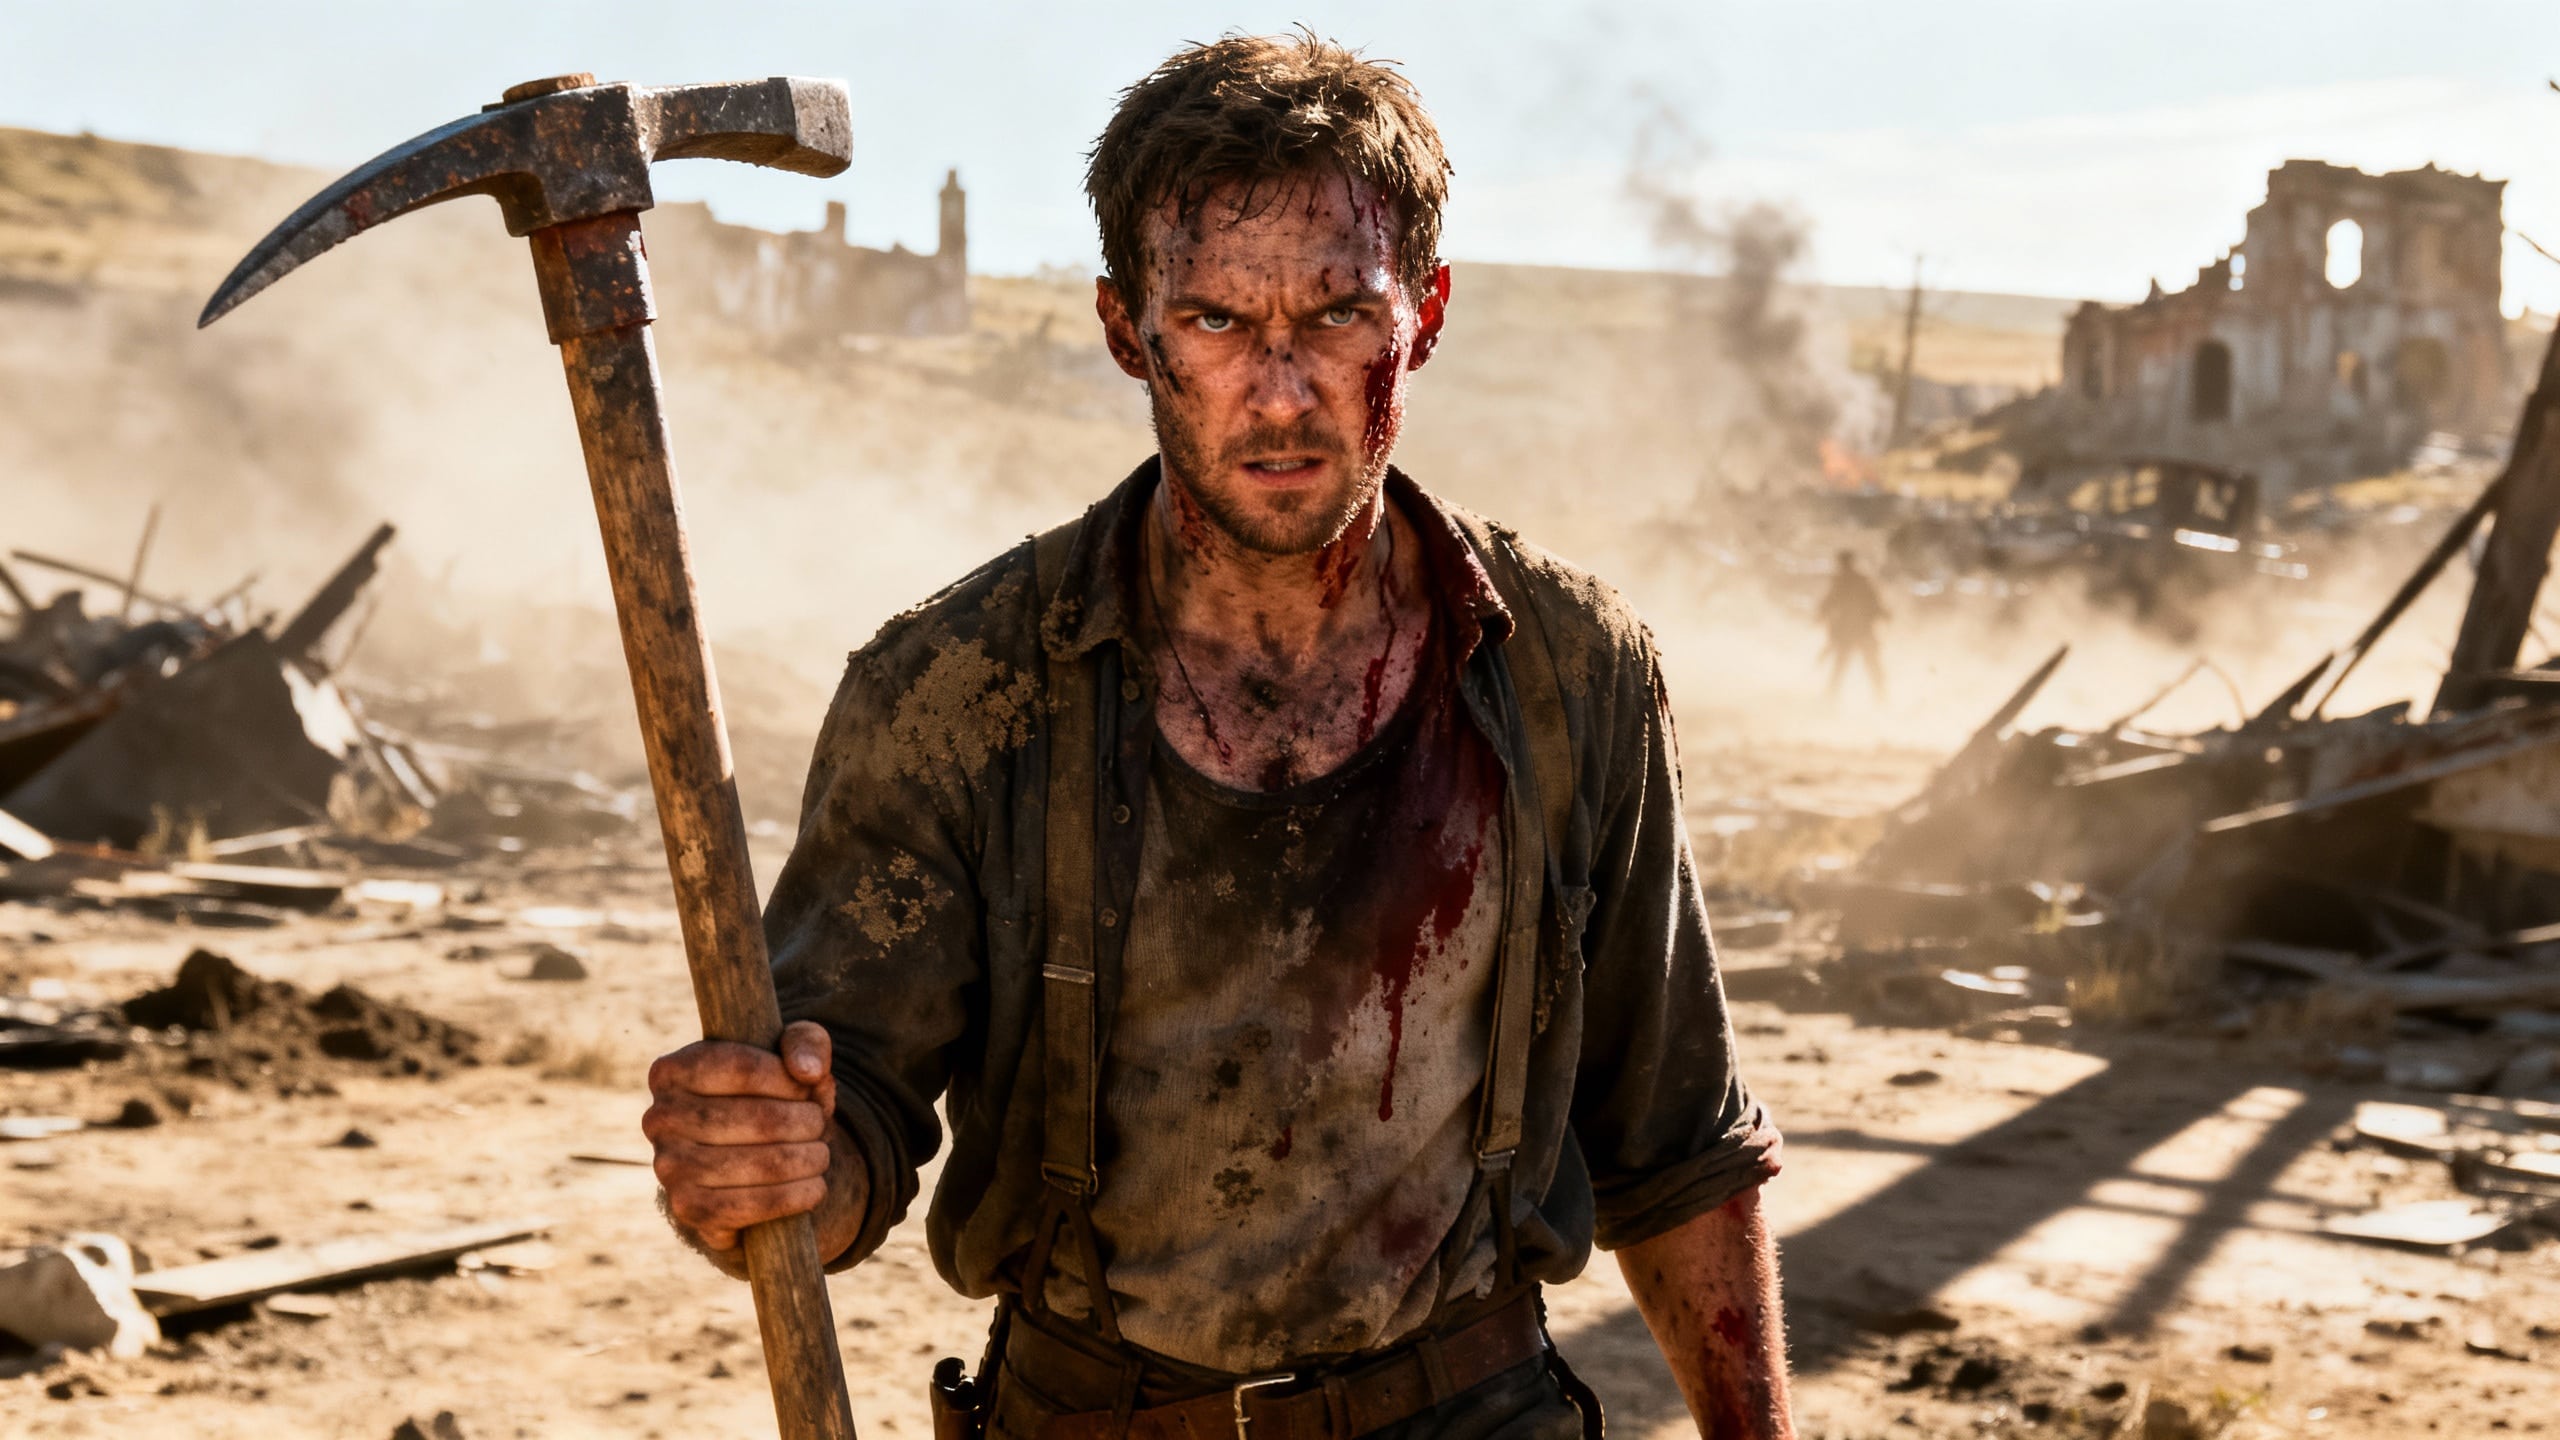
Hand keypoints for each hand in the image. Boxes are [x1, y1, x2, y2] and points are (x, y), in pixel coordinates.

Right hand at [644, 1020, 839, 1252]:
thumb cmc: (767, 1095)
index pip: (741, 1066)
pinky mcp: (687, 1209)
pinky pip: (747, 1207)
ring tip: (820, 1155)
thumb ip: (805, 1042)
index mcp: (672, 1070)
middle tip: (821, 1126)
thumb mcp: (787, 1056)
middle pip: (757, 1119)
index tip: (811, 1088)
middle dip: (805, 1123)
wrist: (744, 1162)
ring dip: (806, 1161)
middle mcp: (660, 1118)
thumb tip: (809, 1070)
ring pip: (758, 1164)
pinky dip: (791, 1198)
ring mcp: (669, 1167)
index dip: (788, 1079)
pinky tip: (813, 1188)